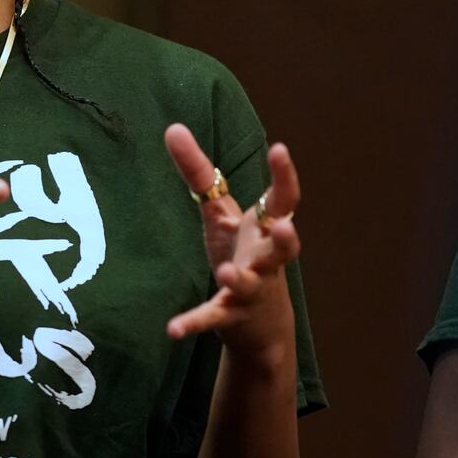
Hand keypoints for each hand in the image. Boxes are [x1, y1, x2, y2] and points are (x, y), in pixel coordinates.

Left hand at [162, 124, 300, 361]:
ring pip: (249, 283)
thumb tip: (173, 127)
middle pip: (284, 248)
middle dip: (285, 236)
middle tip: (282, 226)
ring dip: (238, 278)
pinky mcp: (230, 314)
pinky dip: (193, 323)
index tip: (279, 149)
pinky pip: (212, 317)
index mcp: (265, 230)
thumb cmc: (242, 256)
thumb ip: (199, 173)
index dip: (284, 176)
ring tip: (224, 272)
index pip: (283, 200)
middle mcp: (265, 258)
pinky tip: (172, 330)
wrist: (260, 325)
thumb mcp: (220, 215)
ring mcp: (251, 288)